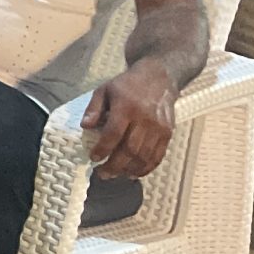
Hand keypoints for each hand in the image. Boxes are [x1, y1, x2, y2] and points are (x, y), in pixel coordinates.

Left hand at [83, 63, 179, 177]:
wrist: (159, 78)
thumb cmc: (127, 84)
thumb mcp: (105, 89)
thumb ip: (94, 108)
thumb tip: (85, 126)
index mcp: (126, 107)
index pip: (114, 133)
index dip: (103, 149)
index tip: (93, 158)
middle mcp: (144, 119)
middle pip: (130, 149)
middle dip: (115, 165)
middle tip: (102, 174)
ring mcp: (158, 128)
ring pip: (144, 156)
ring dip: (129, 170)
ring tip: (116, 175)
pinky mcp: (168, 134)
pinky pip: (157, 156)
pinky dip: (146, 168)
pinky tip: (134, 173)